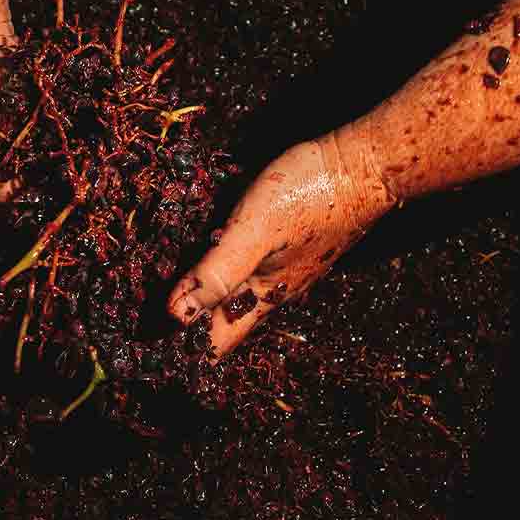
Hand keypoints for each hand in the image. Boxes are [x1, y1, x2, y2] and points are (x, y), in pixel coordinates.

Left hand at [167, 127, 394, 354]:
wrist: (366, 166)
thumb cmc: (310, 195)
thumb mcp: (253, 235)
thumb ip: (216, 274)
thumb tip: (176, 317)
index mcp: (265, 296)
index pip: (219, 340)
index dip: (187, 349)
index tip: (153, 354)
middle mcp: (276, 288)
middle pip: (227, 320)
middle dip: (193, 326)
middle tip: (153, 329)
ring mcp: (288, 266)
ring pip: (240, 294)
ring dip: (208, 298)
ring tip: (176, 298)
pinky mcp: (294, 242)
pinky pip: (252, 268)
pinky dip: (226, 271)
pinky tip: (216, 257)